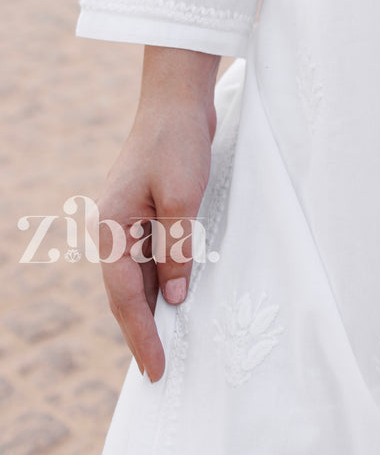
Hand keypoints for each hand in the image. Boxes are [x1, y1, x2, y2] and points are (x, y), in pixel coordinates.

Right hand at [94, 47, 219, 381]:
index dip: (140, 334)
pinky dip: (161, 279)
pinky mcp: (146, 209)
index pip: (124, 295)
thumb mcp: (183, 200)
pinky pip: (149, 254)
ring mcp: (127, 217)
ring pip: (137, 274)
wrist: (178, 97)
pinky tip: (176, 296)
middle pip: (125, 290)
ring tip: (168, 342)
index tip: (154, 367)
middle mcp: (112, 226)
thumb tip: (175, 299)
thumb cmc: (178, 142)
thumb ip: (177, 251)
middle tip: (159, 368)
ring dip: (152, 306)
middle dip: (141, 329)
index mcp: (111, 226)